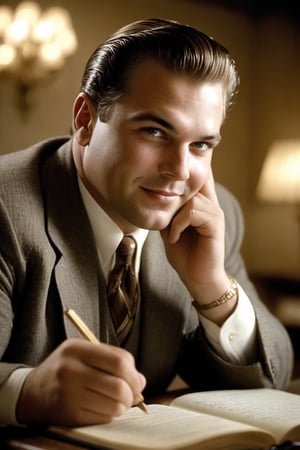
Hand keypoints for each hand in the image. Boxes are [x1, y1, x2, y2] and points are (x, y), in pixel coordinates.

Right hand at [16, 338, 145, 425]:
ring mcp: (68, 394)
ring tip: (117, 400)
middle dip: (132, 392)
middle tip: (131, 394)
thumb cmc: (65, 368)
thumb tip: (141, 381)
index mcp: (76, 349)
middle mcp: (70, 370)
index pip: (119, 361)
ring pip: (114, 405)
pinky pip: (103, 418)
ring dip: (122, 405)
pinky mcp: (69, 415)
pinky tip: (103, 407)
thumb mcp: (83, 352)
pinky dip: (109, 414)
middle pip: (118, 385)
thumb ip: (112, 359)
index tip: (137, 380)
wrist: (32, 391)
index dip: (134, 373)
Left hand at [161, 169, 233, 320]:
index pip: (196, 176)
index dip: (184, 171)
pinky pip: (193, 213)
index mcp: (201, 203)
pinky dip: (178, 224)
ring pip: (190, 198)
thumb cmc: (185, 254)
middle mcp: (211, 204)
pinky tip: (174, 238)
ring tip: (170, 234)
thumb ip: (167, 211)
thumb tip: (152, 195)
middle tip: (163, 216)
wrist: (198, 278)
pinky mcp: (215, 225)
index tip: (166, 172)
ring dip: (173, 216)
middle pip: (191, 183)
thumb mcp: (170, 227)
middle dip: (172, 195)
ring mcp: (215, 214)